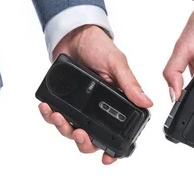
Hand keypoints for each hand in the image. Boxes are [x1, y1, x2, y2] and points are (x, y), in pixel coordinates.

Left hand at [38, 25, 152, 164]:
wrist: (75, 34)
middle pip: (90, 139)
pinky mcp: (62, 101)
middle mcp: (96, 110)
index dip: (112, 150)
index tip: (107, 158)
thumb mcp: (117, 64)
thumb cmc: (100, 47)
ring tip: (58, 116)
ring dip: (63, 128)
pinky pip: (53, 116)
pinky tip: (46, 108)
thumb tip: (147, 102)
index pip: (116, 133)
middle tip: (79, 132)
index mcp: (114, 104)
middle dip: (83, 141)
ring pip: (69, 131)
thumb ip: (129, 84)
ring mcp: (78, 107)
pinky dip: (48, 115)